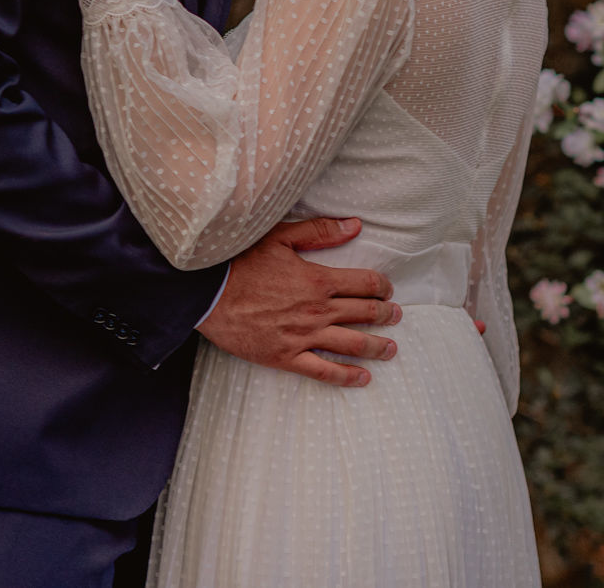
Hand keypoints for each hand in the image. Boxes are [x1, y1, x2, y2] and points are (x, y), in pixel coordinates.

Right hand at [196, 217, 400, 387]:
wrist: (207, 294)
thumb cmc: (240, 262)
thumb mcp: (280, 237)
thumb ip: (320, 231)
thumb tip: (355, 225)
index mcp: (319, 280)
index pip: (365, 283)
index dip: (382, 286)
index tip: (387, 289)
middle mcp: (318, 310)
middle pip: (365, 314)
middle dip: (386, 315)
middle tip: (396, 316)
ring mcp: (304, 336)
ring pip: (353, 345)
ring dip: (377, 347)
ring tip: (391, 348)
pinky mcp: (286, 357)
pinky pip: (324, 371)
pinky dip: (347, 376)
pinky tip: (363, 378)